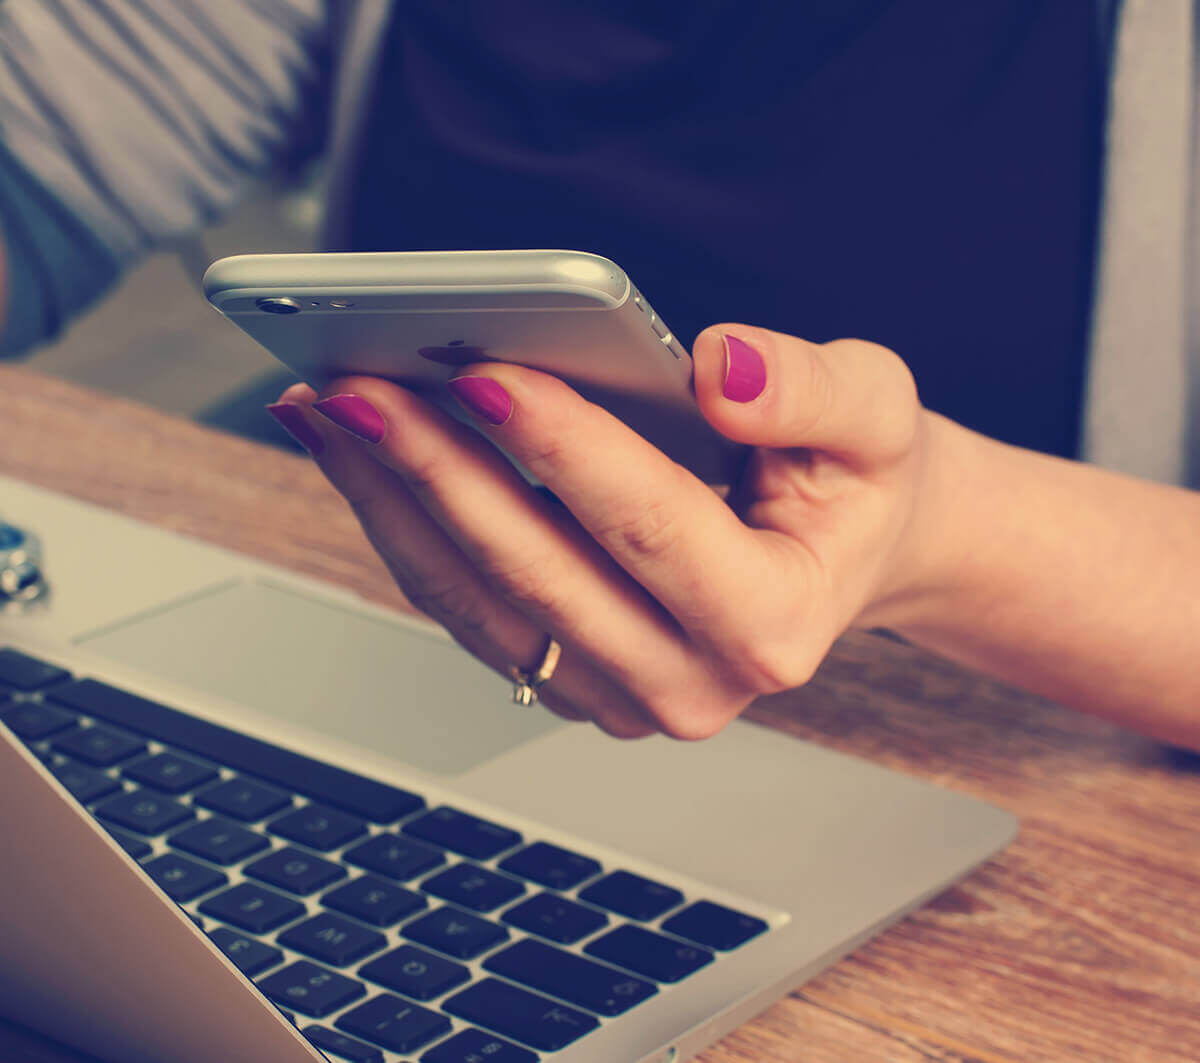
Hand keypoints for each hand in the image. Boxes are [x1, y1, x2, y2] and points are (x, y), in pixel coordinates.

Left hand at [267, 326, 937, 739]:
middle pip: (535, 573)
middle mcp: (687, 685)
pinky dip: (398, 521)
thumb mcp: (876, 415)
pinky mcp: (560, 678)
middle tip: (358, 385)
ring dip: (390, 499)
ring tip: (328, 407)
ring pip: (473, 599)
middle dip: (437, 470)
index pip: (649, 528)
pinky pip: (458, 605)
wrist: (838, 551)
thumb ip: (812, 390)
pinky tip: (354, 448)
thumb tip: (720, 370)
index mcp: (773, 624)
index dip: (563, 449)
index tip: (484, 373)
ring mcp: (614, 694)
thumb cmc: (852, 480)